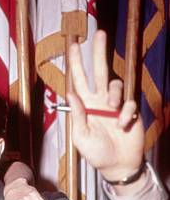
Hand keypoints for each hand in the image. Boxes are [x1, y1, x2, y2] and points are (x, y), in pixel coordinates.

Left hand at [68, 30, 144, 182]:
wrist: (117, 166)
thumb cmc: (96, 153)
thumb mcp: (81, 137)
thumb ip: (77, 116)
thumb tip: (70, 94)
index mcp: (86, 106)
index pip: (79, 80)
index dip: (76, 63)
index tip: (73, 45)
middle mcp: (100, 101)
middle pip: (100, 71)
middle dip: (98, 52)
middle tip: (99, 33)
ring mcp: (116, 105)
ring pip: (116, 85)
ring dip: (115, 93)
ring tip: (112, 109)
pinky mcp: (130, 112)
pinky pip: (130, 103)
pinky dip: (126, 114)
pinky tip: (123, 126)